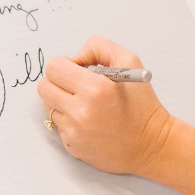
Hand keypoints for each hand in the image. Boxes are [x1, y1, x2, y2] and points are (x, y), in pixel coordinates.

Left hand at [37, 36, 174, 174]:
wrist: (151, 144)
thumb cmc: (142, 103)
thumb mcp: (130, 62)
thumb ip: (99, 48)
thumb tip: (74, 57)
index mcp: (96, 89)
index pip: (54, 68)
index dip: (64, 64)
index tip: (76, 69)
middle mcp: (81, 112)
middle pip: (44, 87)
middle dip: (58, 81)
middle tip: (76, 84)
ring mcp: (74, 132)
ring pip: (49, 106)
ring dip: (62, 101)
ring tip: (85, 103)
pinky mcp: (72, 147)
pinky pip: (58, 125)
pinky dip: (69, 120)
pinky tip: (90, 121)